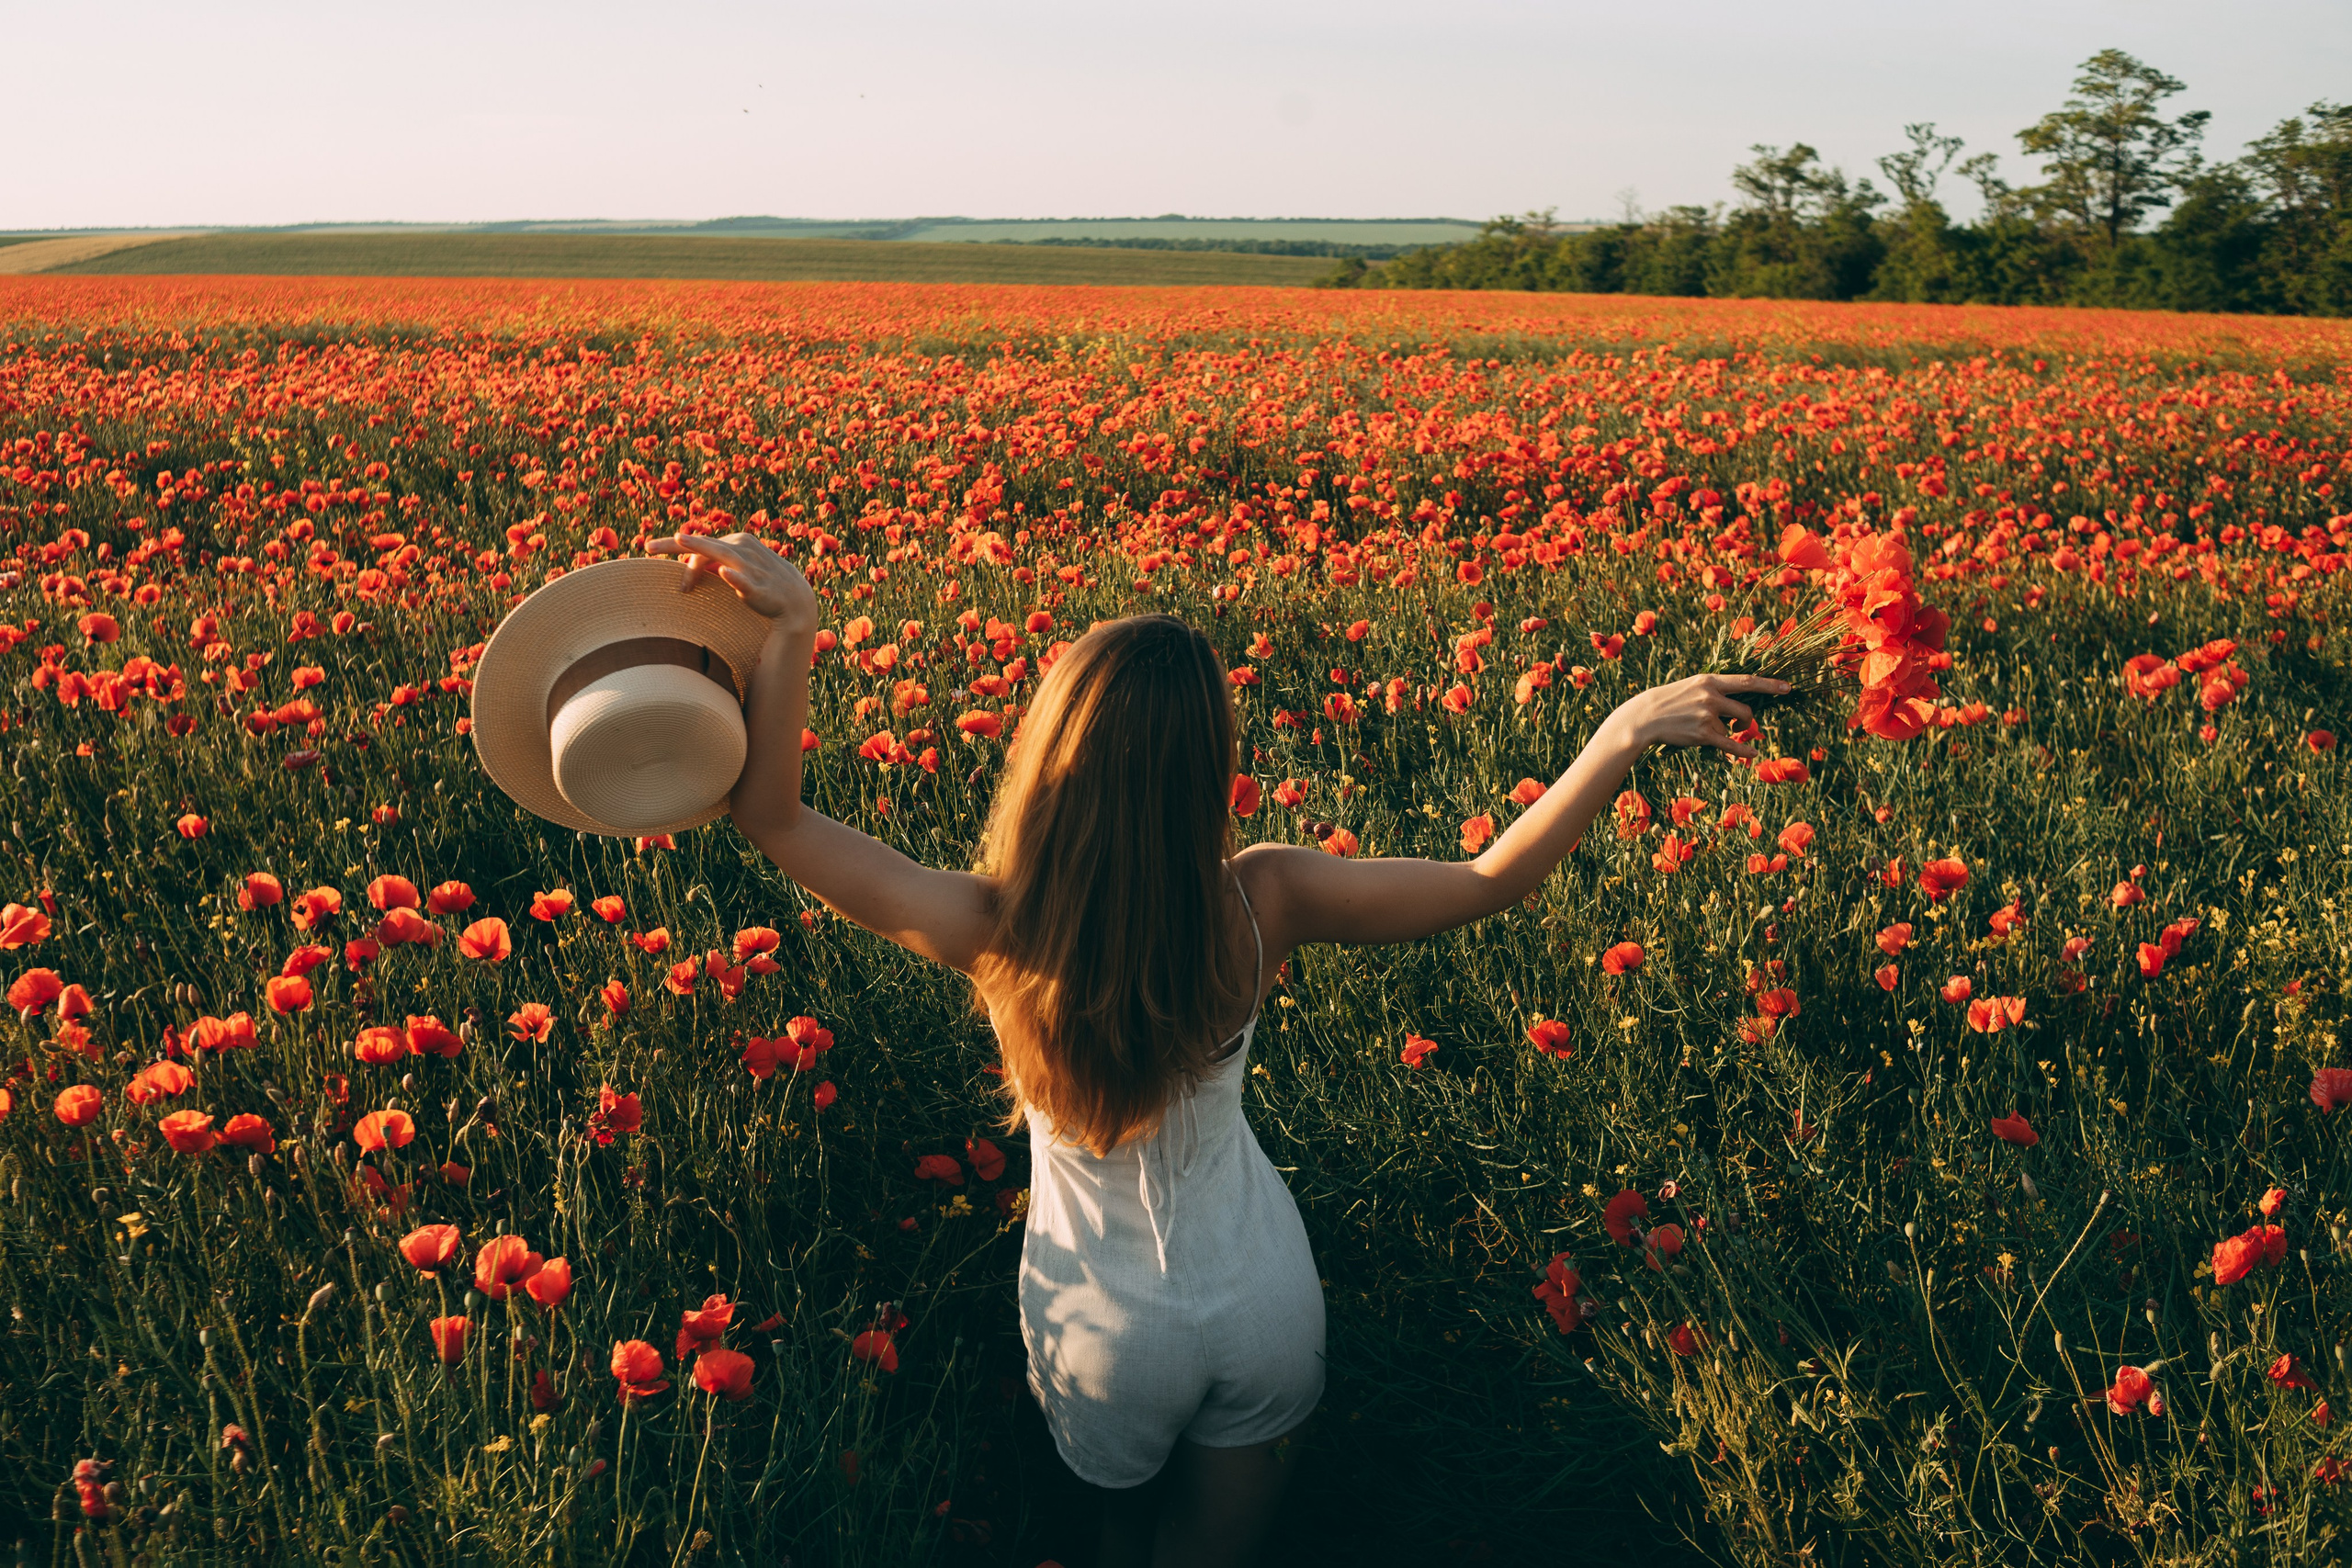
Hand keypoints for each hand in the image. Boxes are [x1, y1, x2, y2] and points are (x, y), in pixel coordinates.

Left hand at [644, 532, 815, 626]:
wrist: (794, 600)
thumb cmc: (761, 582)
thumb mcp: (736, 567)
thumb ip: (713, 562)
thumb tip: (688, 562)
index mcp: (735, 542)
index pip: (700, 542)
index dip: (673, 544)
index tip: (648, 548)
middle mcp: (741, 549)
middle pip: (704, 545)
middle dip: (676, 545)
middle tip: (647, 546)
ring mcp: (751, 566)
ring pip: (721, 555)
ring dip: (701, 550)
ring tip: (681, 541)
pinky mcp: (759, 586)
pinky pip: (745, 580)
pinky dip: (735, 576)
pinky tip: (726, 572)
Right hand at [1607, 673, 1791, 757]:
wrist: (1643, 717)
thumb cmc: (1669, 701)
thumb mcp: (1691, 686)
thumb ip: (1714, 690)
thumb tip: (1737, 702)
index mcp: (1709, 681)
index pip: (1746, 682)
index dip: (1769, 685)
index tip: (1788, 688)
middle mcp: (1710, 696)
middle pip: (1746, 711)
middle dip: (1748, 723)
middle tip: (1742, 727)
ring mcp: (1707, 715)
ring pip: (1735, 728)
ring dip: (1734, 734)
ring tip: (1720, 734)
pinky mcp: (1702, 734)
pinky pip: (1730, 745)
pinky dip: (1743, 751)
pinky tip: (1752, 754)